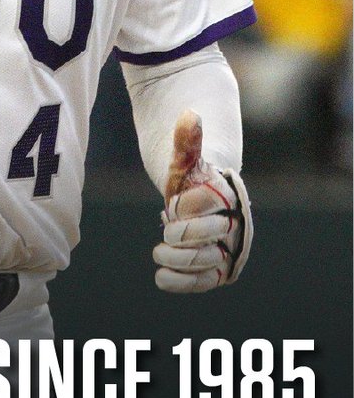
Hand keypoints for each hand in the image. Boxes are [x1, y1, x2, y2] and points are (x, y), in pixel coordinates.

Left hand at [153, 109, 252, 292]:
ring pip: (203, 263)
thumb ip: (187, 141)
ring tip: (161, 249)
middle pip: (204, 236)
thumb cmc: (191, 178)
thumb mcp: (185, 160)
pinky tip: (161, 275)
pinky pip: (202, 283)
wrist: (199, 201)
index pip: (203, 205)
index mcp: (229, 197)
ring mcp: (227, 251)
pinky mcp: (217, 271)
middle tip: (169, 224)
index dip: (182, 206)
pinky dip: (181, 282)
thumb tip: (189, 114)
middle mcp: (236, 227)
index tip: (175, 201)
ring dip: (175, 258)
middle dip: (179, 231)